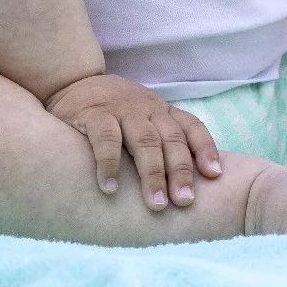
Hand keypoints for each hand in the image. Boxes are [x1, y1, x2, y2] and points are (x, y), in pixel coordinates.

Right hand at [45, 73, 222, 209]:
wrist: (72, 82)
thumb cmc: (112, 109)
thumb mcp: (142, 117)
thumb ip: (159, 139)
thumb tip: (185, 181)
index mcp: (161, 110)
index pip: (190, 126)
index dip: (205, 148)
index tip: (215, 174)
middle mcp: (146, 108)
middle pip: (171, 138)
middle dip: (180, 170)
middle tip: (185, 201)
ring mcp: (121, 109)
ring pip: (144, 140)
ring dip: (152, 173)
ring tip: (157, 204)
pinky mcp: (94, 113)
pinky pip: (106, 138)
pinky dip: (110, 163)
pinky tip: (110, 188)